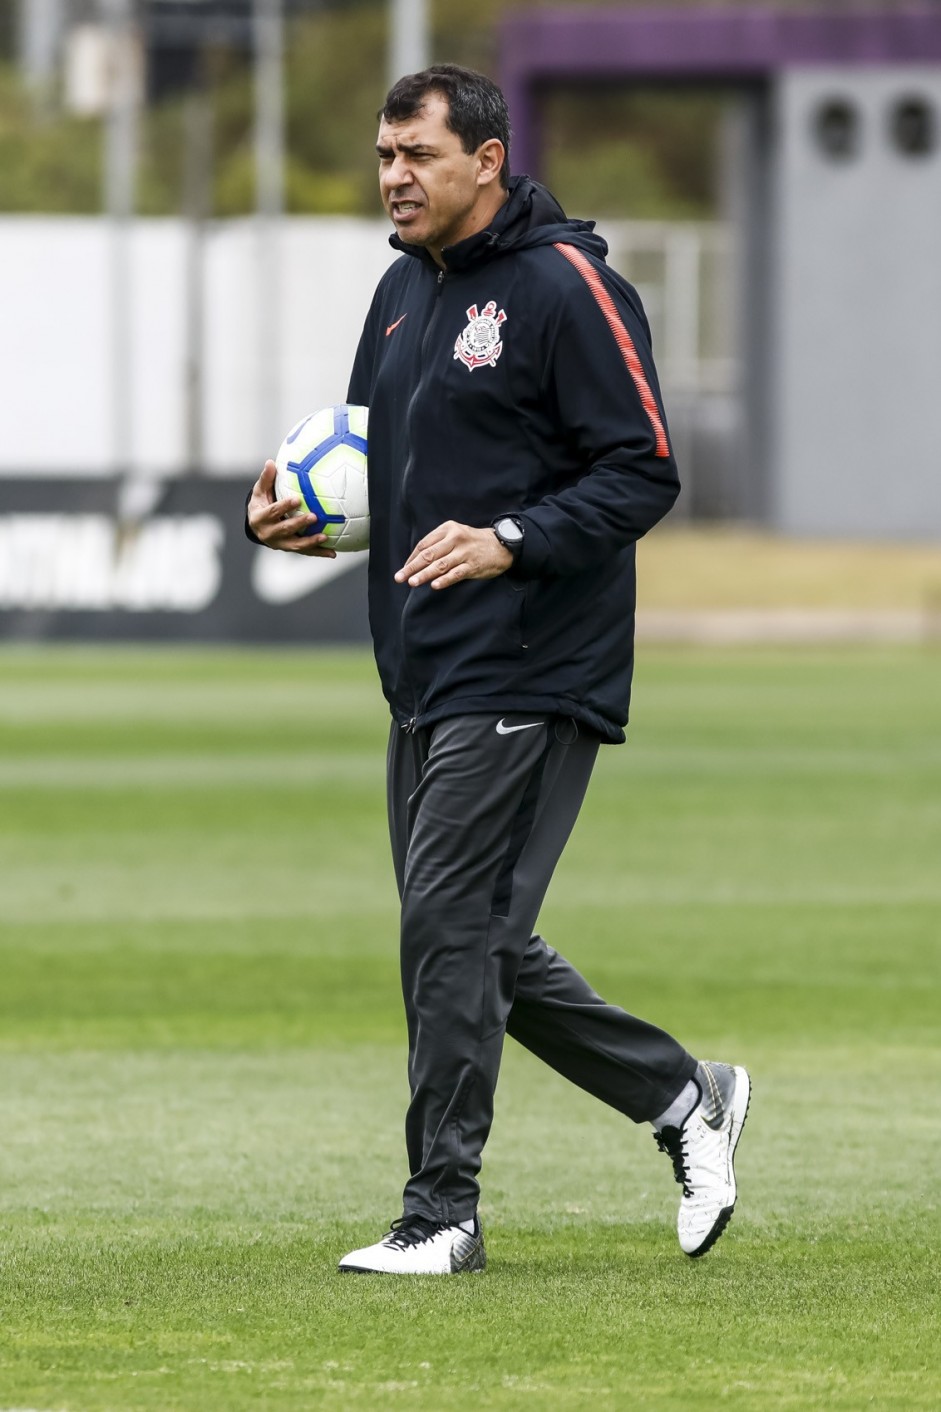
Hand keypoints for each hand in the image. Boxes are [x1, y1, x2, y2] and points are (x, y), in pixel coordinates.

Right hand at [247, 460, 336, 557]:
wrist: (257, 526)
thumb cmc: (261, 504)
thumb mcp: (259, 492)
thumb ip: (266, 479)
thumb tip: (271, 462)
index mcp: (260, 518)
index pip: (272, 512)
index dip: (284, 507)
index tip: (297, 499)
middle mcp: (268, 533)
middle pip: (285, 529)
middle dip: (299, 524)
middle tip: (314, 517)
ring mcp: (279, 544)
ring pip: (296, 545)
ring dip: (311, 542)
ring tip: (325, 537)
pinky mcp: (289, 549)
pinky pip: (305, 552)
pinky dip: (318, 552)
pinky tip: (333, 552)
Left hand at [395, 520, 512, 589]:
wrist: (501, 545)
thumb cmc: (473, 542)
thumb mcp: (455, 535)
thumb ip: (438, 544)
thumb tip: (416, 561)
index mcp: (448, 529)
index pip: (424, 545)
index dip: (412, 558)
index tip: (404, 569)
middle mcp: (455, 539)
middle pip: (429, 555)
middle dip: (412, 567)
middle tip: (400, 578)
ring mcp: (464, 552)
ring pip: (440, 565)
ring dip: (424, 575)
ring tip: (412, 582)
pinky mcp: (473, 565)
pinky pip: (456, 574)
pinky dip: (444, 580)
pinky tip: (434, 586)